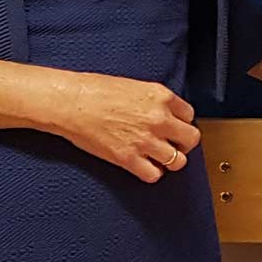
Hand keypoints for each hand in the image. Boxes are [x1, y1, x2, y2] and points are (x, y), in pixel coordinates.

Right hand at [54, 73, 201, 182]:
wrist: (70, 102)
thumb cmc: (95, 90)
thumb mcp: (135, 86)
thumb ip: (155, 102)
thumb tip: (165, 114)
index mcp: (161, 97)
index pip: (189, 115)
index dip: (180, 123)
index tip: (172, 127)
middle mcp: (159, 119)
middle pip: (191, 139)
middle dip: (183, 143)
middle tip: (172, 144)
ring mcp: (145, 140)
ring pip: (178, 161)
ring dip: (170, 161)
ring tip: (158, 157)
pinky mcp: (128, 158)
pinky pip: (154, 175)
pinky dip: (151, 173)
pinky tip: (143, 166)